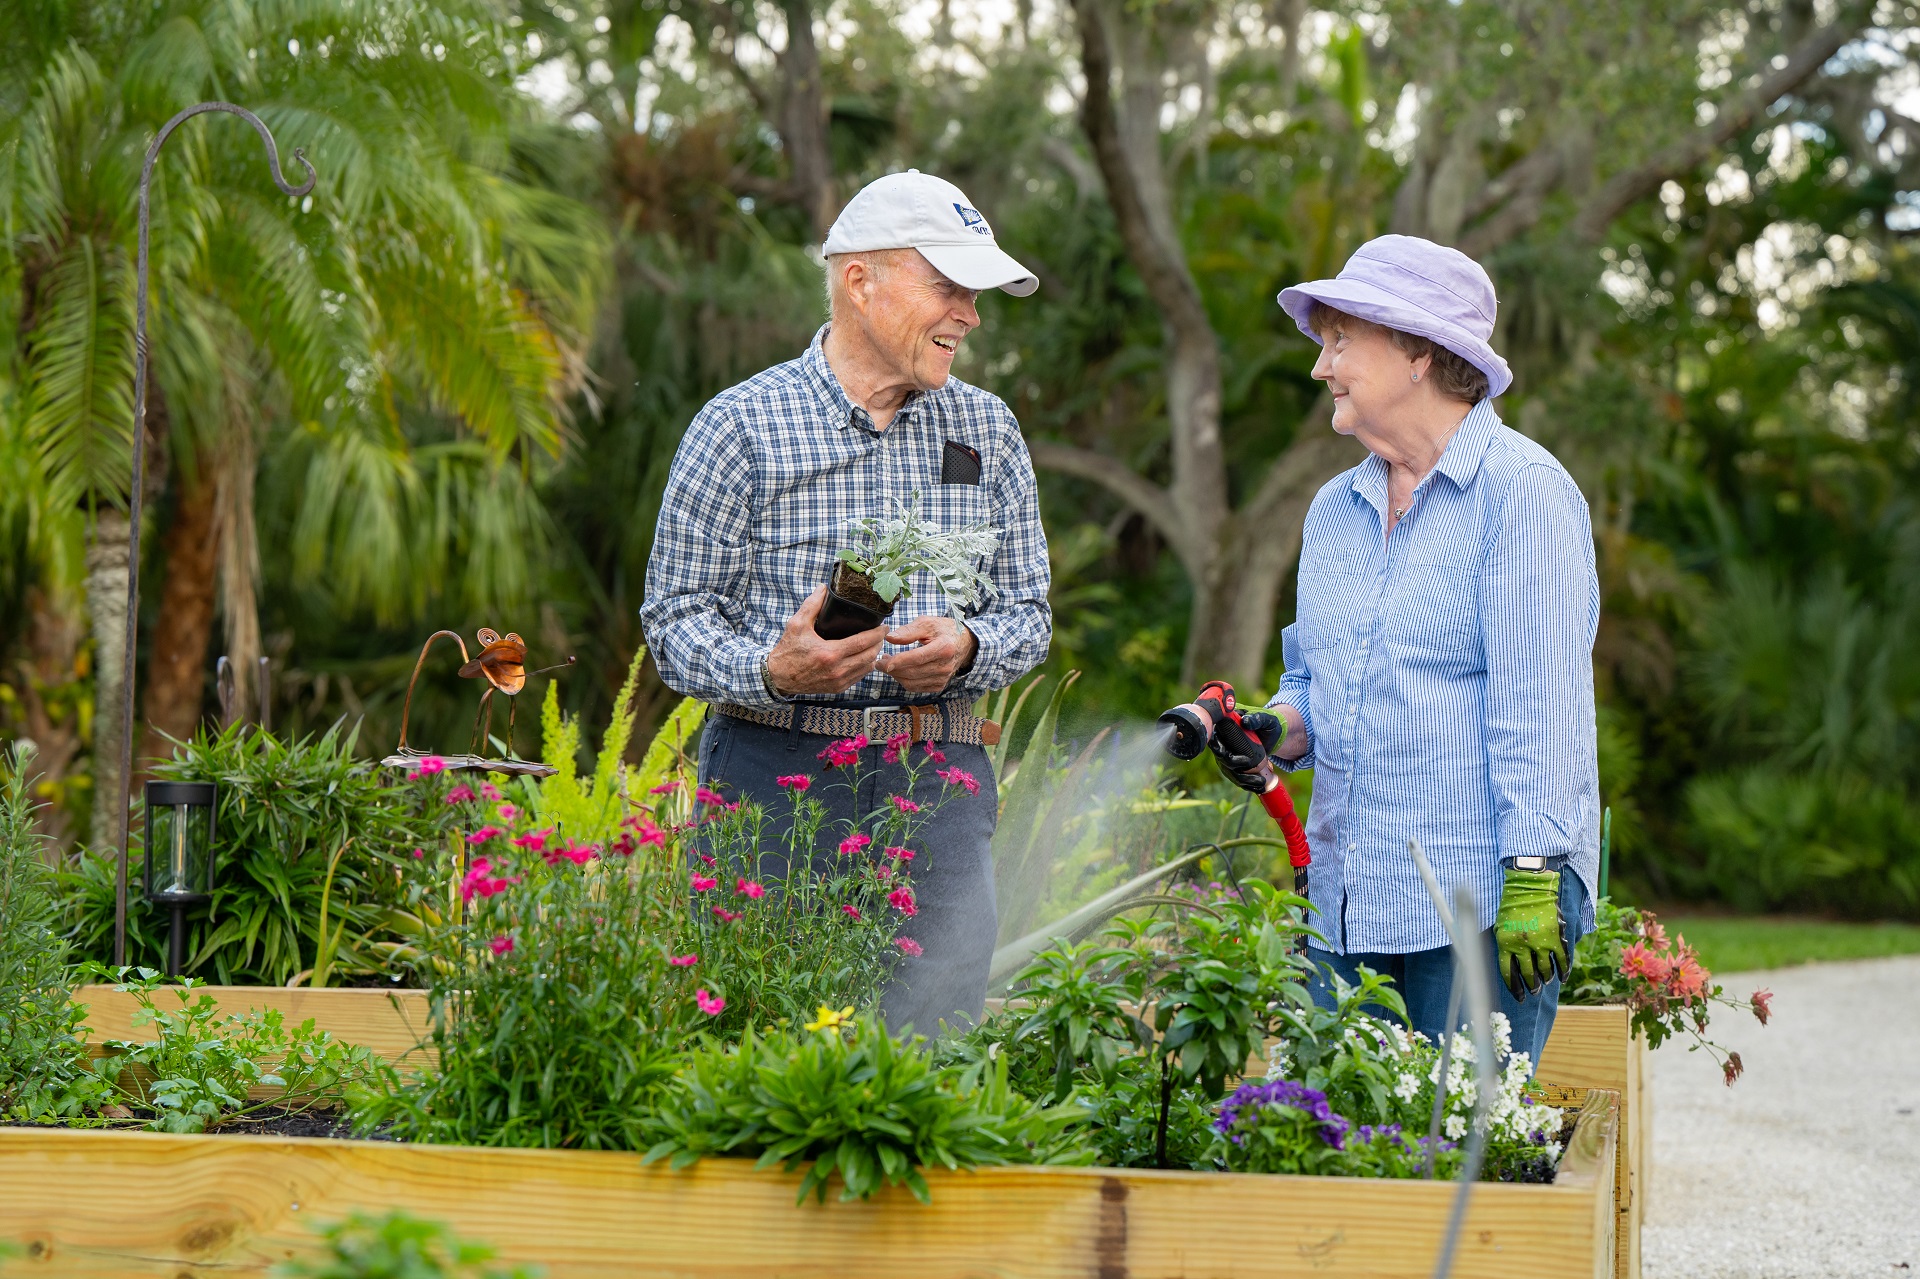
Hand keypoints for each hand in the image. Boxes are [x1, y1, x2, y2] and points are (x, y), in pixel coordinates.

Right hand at [766, 587, 886, 695]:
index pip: (862, 642)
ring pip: (867, 668)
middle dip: (879, 644)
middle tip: (882, 633)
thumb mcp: (797, 624)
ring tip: (875, 644)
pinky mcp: (837, 688)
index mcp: (829, 653)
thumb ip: (812, 605)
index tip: (884, 626)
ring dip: (874, 655)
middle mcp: (837, 670)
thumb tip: (824, 588)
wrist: (778, 677)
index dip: (877, 634)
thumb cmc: (788, 650)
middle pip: (869, 656)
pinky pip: (859, 678)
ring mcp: (838, 681)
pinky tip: (865, 658)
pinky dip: (865, 667)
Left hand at [875, 615, 976, 694]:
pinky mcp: (939, 685)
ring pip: (911, 682)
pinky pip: (915, 687)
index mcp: (944, 648)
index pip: (917, 658)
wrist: (963, 643)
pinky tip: (899, 671)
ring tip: (888, 664)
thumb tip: (890, 638)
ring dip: (896, 675)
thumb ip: (908, 631)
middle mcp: (945, 666)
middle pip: (912, 672)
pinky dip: (904, 681)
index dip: (898, 661)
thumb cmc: (944, 630)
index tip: (882, 662)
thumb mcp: (927, 623)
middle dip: (892, 669)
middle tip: (879, 661)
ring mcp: (943, 678)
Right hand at [1209, 711, 1284, 793]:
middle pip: (1223, 760)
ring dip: (1245, 780)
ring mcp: (1228, 758)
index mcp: (1225, 730)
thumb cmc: (1268, 723)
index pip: (1215, 741)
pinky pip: (1238, 778)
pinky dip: (1248, 785)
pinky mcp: (1236, 767)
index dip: (1220, 750)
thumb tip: (1245, 721)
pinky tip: (1259, 788)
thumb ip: (1256, 718)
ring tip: (1261, 782)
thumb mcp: (1265, 719)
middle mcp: (1223, 745)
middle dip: (1237, 768)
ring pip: (1231, 773)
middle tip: (1252, 768)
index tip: (1233, 756)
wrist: (1273, 734)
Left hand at [1495, 868, 1567, 1000]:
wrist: (1529, 888)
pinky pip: (1561, 959)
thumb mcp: (1501, 927)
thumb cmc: (1512, 907)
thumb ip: (1505, 947)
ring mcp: (1540, 942)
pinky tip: (1562, 977)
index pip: (1508, 974)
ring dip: (1546, 978)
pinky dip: (1563, 970)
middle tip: (1534, 991)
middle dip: (1532, 985)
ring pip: (1545, 969)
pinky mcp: (1555, 937)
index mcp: (1505, 944)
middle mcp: (1522, 946)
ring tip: (1546, 981)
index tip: (1519, 997)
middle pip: (1528, 974)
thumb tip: (1511, 967)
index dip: (1514, 988)